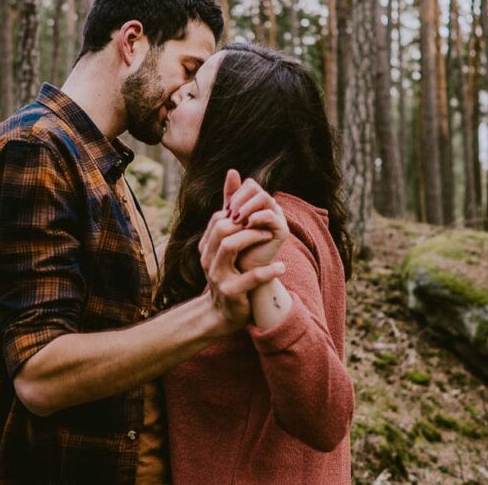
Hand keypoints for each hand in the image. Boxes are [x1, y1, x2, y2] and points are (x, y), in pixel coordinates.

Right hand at [199, 170, 285, 332]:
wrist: (222, 315)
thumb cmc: (230, 273)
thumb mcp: (228, 243)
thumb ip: (231, 209)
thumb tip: (234, 172)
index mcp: (207, 246)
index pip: (219, 218)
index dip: (238, 212)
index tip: (257, 214)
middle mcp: (207, 259)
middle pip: (221, 228)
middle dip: (245, 223)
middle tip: (265, 222)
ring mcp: (217, 276)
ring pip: (230, 247)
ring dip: (253, 238)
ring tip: (271, 236)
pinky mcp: (230, 293)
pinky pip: (249, 279)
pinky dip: (266, 271)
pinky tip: (281, 266)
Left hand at [226, 177, 288, 271]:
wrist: (242, 272)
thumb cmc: (234, 246)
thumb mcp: (229, 219)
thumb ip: (231, 197)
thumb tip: (232, 170)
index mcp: (258, 204)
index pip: (249, 185)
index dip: (236, 194)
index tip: (226, 210)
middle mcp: (270, 208)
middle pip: (256, 188)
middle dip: (240, 199)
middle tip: (230, 214)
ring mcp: (277, 218)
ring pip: (264, 198)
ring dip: (247, 207)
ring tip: (237, 219)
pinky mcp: (282, 230)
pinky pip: (271, 215)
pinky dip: (257, 217)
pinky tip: (247, 225)